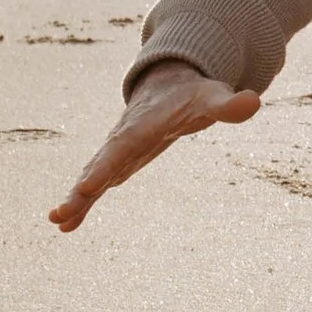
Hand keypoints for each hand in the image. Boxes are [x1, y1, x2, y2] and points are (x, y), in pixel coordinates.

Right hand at [48, 62, 262, 230]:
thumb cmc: (191, 95)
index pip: (122, 148)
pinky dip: (81, 203)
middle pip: (99, 167)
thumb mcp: (211, 98)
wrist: (168, 86)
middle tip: (59, 213)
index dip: (105, 166)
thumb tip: (253, 101)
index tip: (86, 185)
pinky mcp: (116, 164)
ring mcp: (116, 153)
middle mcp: (122, 140)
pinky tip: (66, 226)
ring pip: (91, 178)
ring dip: (75, 200)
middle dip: (81, 190)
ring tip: (57, 221)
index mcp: (142, 126)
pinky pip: (95, 185)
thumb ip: (229, 104)